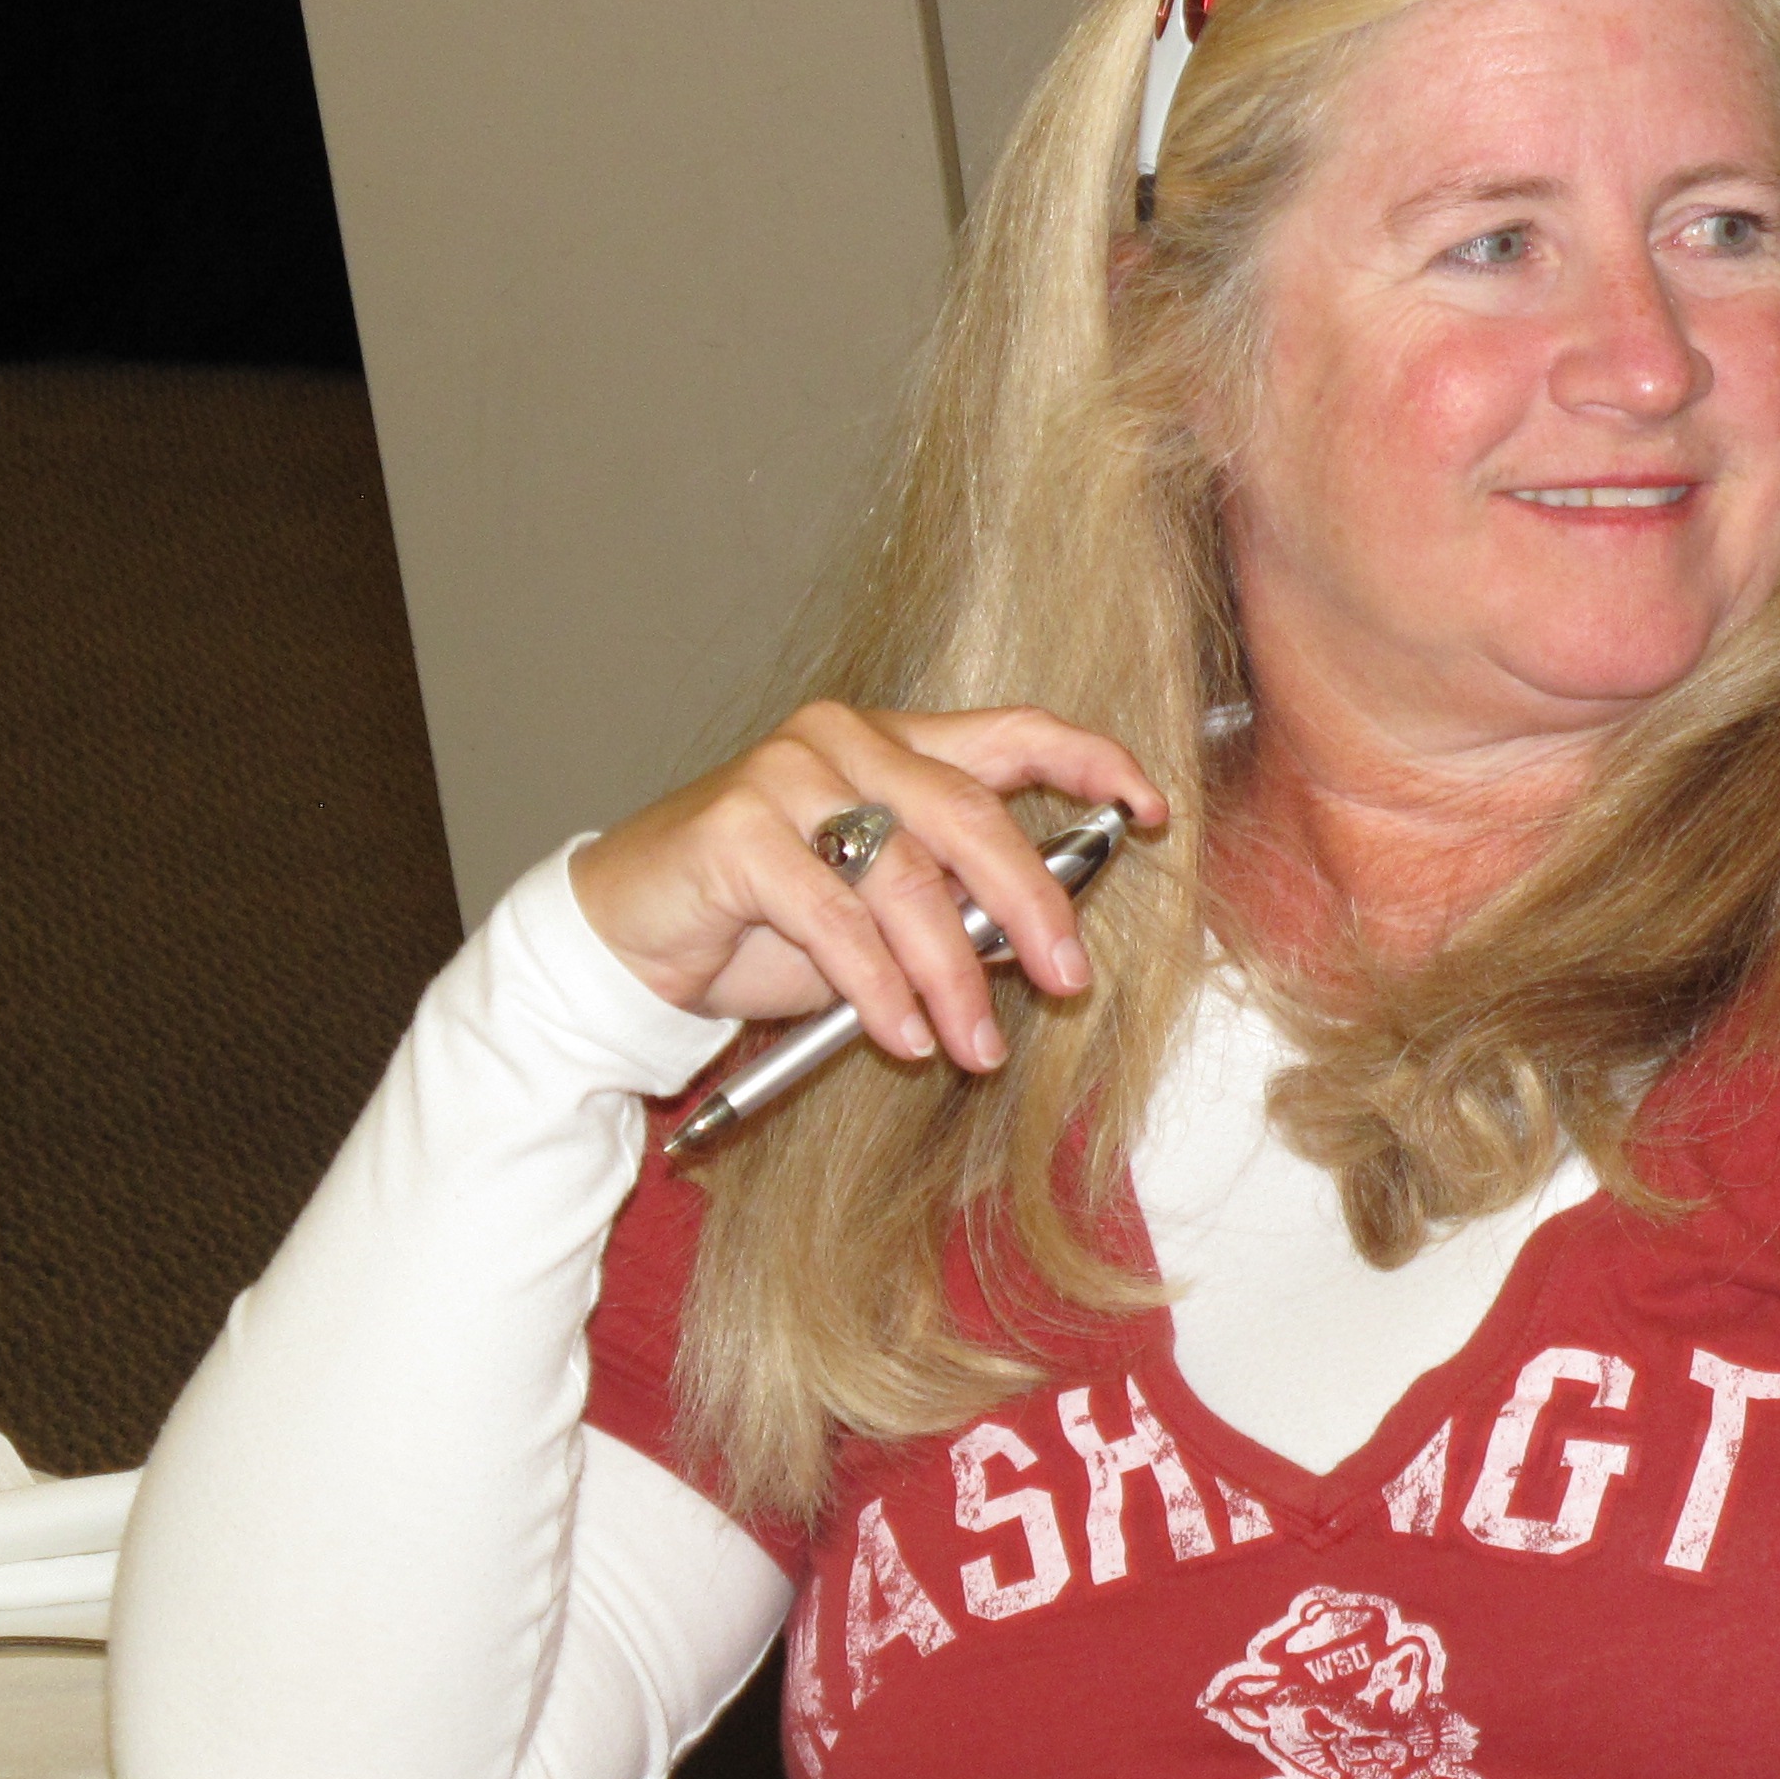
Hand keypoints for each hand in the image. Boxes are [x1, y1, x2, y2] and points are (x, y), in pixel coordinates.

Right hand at [568, 705, 1165, 1068]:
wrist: (627, 934)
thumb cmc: (762, 919)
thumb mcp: (878, 914)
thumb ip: (953, 906)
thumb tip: (1042, 941)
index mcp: (898, 742)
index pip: (1017, 731)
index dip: (1093, 764)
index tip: (1152, 812)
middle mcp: (848, 740)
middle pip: (973, 813)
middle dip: (1033, 903)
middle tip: (1069, 980)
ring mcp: (788, 774)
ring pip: (905, 877)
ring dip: (951, 975)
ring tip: (974, 1047)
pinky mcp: (737, 827)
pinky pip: (834, 919)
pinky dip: (879, 990)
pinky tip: (903, 1036)